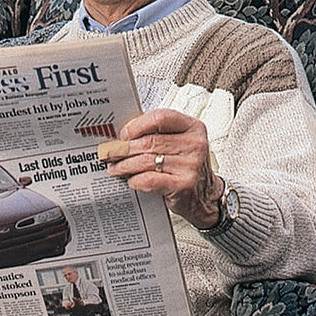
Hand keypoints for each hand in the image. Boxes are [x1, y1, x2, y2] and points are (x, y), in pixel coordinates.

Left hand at [100, 107, 222, 227]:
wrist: (205, 197)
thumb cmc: (187, 168)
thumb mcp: (179, 145)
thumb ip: (158, 135)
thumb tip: (123, 136)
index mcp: (193, 128)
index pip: (161, 117)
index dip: (138, 125)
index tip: (123, 134)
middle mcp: (195, 145)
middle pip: (150, 141)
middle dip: (124, 149)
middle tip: (110, 154)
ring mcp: (191, 166)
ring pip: (146, 161)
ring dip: (125, 166)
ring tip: (115, 168)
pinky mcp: (183, 185)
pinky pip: (150, 179)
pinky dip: (136, 180)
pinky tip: (131, 181)